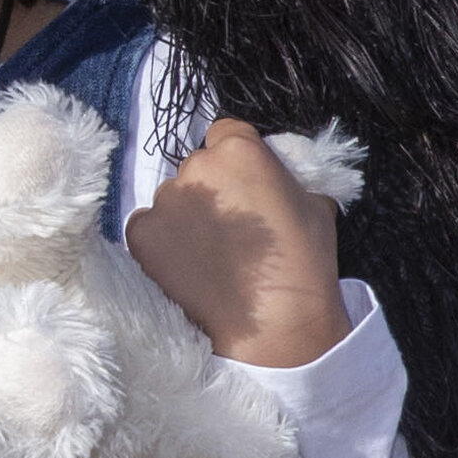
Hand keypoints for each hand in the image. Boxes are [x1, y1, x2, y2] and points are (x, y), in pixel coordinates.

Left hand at [125, 122, 347, 373]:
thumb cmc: (304, 263)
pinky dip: (162, 243)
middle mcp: (195, 165)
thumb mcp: (315, 203)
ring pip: (172, 199)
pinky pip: (148, 228)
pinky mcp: (141, 234)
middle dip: (212, 190)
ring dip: (186, 218)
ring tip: (211, 256)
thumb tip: (274, 176)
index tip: (244, 185)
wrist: (275, 323)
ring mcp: (164, 200)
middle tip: (231, 229)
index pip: (226, 133)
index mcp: (239, 149)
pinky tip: (188, 266)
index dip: (236, 160)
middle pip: (197, 167)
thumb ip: (286, 176)